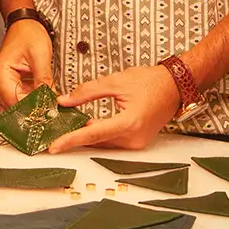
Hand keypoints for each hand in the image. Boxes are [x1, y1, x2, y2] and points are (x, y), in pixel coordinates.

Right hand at [0, 18, 53, 107]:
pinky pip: (20, 101)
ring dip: (34, 107)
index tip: (50, 111)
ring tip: (50, 103)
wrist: (24, 25)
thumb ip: (44, 80)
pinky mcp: (9, 88)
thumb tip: (50, 100)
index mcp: (1, 76)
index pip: (16, 104)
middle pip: (16, 109)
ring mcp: (2, 87)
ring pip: (18, 108)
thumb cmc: (28, 34)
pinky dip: (32, 102)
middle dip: (34, 110)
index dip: (34, 109)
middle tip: (53, 110)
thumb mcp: (40, 56)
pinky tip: (44, 98)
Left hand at [47, 65, 181, 152]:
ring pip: (103, 143)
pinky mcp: (137, 142)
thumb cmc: (152, 81)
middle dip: (74, 137)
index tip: (54, 146)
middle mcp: (133, 138)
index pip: (93, 133)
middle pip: (96, 141)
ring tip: (65, 128)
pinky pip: (112, 141)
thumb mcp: (116, 81)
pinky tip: (84, 126)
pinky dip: (98, 134)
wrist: (176, 86)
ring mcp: (137, 142)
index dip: (71, 140)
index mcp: (129, 122)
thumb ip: (87, 92)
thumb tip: (65, 101)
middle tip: (52, 133)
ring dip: (86, 135)